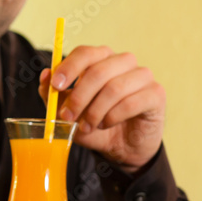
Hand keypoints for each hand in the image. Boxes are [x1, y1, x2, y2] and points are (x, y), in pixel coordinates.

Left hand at [39, 45, 164, 173]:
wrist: (122, 148)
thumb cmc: (94, 124)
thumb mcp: (67, 113)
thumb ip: (53, 94)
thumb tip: (45, 74)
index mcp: (101, 59)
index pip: (85, 52)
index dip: (68, 67)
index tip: (56, 85)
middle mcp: (123, 62)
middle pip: (98, 70)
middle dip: (78, 96)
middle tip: (67, 116)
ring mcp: (142, 76)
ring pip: (114, 88)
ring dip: (95, 111)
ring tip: (87, 126)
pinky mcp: (156, 94)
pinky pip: (131, 102)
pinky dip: (113, 117)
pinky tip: (107, 124)